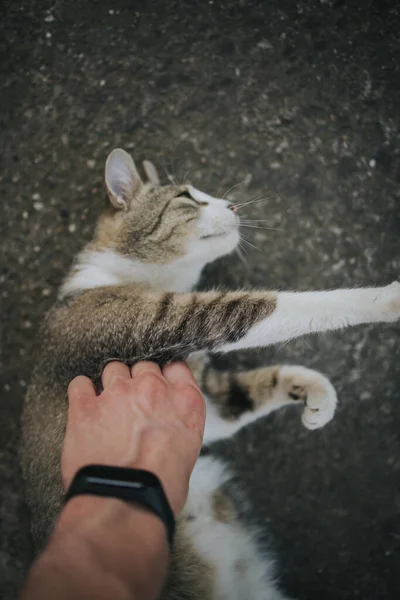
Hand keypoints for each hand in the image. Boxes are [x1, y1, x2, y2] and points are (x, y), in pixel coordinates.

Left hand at [63, 361, 205, 515]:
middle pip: (144, 366)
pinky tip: (84, 402)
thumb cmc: (159, 488)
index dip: (166, 375)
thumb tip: (166, 424)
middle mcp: (153, 389)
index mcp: (184, 401)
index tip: (161, 383)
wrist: (125, 503)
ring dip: (111, 382)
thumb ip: (178, 423)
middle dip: (138, 380)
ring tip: (108, 404)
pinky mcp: (85, 406)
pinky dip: (81, 390)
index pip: (176, 367)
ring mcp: (118, 393)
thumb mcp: (188, 450)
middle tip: (133, 402)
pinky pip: (79, 384)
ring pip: (113, 369)